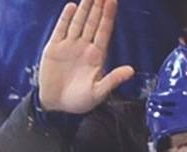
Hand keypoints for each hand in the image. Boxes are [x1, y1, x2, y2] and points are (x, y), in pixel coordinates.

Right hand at [37, 0, 134, 114]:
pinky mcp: (54, 48)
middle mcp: (84, 47)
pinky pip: (61, 29)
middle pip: (93, 22)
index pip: (104, 31)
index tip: (113, 1)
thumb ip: (113, 80)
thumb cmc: (79, 101)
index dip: (109, 15)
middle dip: (98, 6)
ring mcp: (69, 46)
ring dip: (84, 8)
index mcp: (97, 56)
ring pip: (78, 22)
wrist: (56, 106)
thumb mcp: (98, 93)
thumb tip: (131, 71)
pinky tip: (71, 6)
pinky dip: (66, 18)